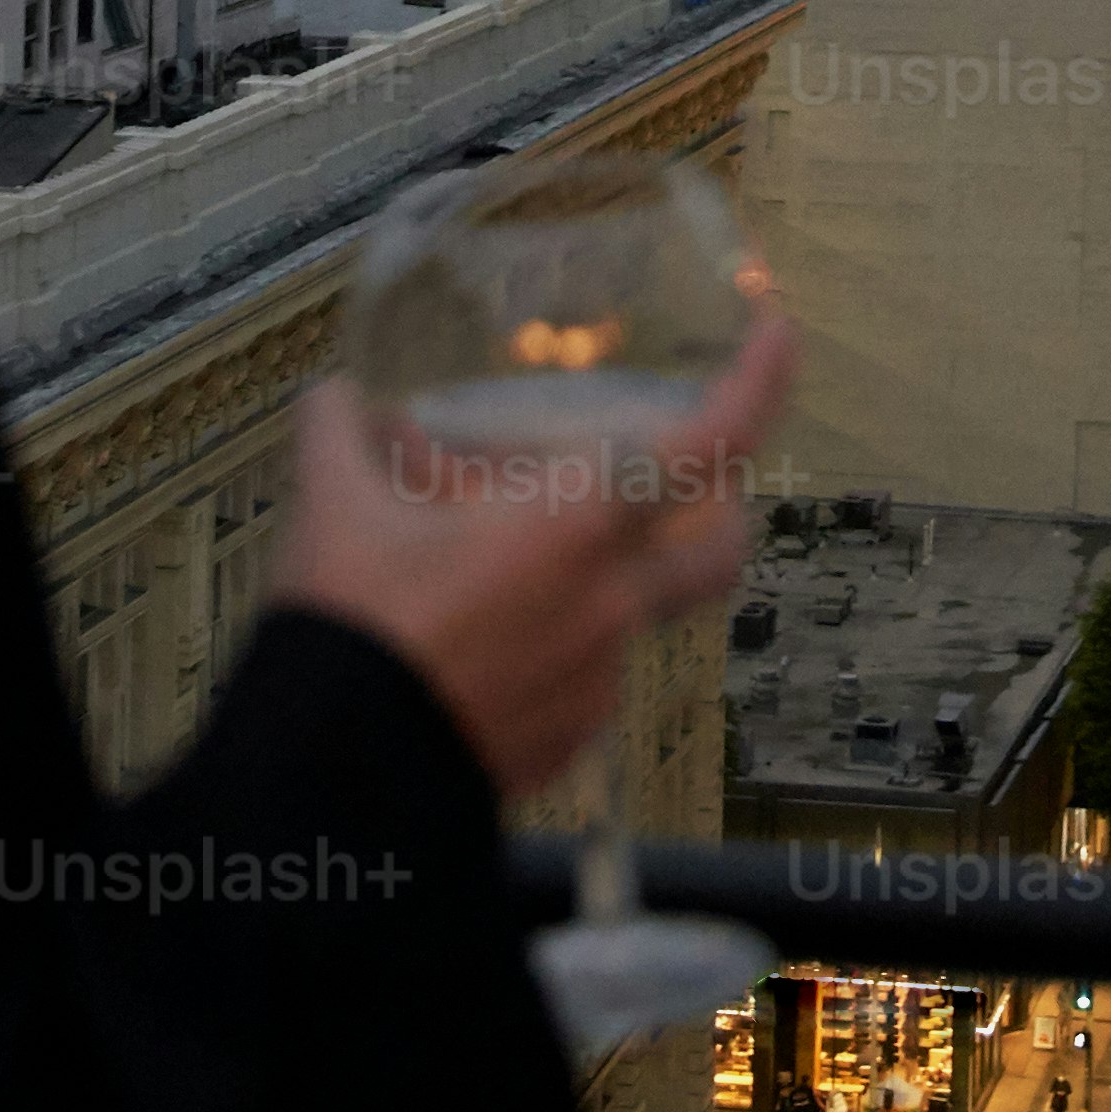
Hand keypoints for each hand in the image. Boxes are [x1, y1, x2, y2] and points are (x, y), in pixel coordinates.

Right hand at [274, 299, 794, 796]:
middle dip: (722, 512)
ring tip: (510, 568)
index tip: (778, 334)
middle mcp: (609, 604)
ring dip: (597, 582)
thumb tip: (334, 395)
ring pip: (631, 615)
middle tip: (682, 482)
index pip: (710, 446)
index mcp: (575, 528)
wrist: (332, 776)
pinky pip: (579, 679)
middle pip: (719, 550)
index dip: (759, 384)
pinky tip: (483, 644)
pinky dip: (548, 648)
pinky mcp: (566, 745)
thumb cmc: (350, 627)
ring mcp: (595, 684)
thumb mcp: (332, 509)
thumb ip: (339, 435)